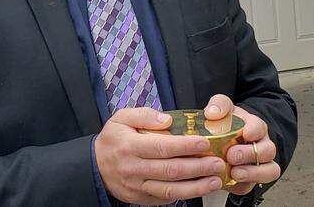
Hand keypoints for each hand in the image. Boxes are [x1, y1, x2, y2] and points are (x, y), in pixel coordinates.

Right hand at [95, 107, 227, 203]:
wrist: (95, 166)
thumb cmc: (113, 140)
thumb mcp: (121, 118)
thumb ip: (144, 114)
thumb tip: (167, 119)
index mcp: (130, 146)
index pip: (162, 147)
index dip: (185, 146)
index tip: (205, 143)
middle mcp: (134, 168)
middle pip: (170, 170)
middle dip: (198, 168)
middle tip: (218, 163)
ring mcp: (137, 186)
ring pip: (170, 190)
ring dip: (196, 187)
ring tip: (215, 180)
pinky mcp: (141, 198)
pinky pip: (164, 199)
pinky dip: (184, 195)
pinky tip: (199, 188)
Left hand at [204, 94, 280, 195]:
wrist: (219, 142)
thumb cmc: (225, 125)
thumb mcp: (221, 109)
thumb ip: (219, 105)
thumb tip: (213, 112)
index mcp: (255, 127)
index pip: (260, 127)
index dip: (255, 130)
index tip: (246, 133)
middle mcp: (261, 146)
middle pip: (268, 151)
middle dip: (250, 154)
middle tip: (232, 155)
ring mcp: (258, 165)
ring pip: (269, 171)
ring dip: (253, 173)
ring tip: (235, 173)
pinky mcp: (249, 181)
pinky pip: (250, 186)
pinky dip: (241, 185)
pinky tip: (227, 182)